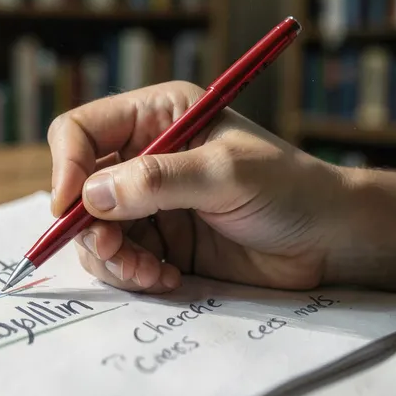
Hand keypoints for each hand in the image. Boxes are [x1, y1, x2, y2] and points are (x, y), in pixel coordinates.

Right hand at [47, 81, 351, 293]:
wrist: (328, 241)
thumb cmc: (289, 190)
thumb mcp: (225, 174)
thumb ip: (157, 181)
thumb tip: (90, 196)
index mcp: (158, 116)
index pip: (82, 130)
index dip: (67, 166)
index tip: (70, 206)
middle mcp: (145, 156)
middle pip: (79, 186)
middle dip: (87, 223)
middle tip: (113, 250)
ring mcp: (149, 203)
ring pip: (93, 229)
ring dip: (110, 255)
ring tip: (148, 271)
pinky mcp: (160, 242)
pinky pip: (119, 258)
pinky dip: (131, 273)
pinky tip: (165, 278)